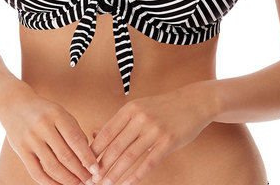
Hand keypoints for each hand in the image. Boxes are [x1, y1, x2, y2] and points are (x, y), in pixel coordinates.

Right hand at [0, 86, 99, 184]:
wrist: (15, 104)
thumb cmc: (45, 111)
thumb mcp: (61, 113)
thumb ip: (74, 132)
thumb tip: (88, 157)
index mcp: (56, 114)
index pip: (75, 139)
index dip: (87, 157)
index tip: (96, 169)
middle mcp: (42, 126)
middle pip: (64, 155)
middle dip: (79, 172)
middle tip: (90, 181)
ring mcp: (30, 139)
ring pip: (51, 166)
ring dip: (67, 179)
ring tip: (77, 184)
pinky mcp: (21, 150)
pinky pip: (36, 172)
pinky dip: (49, 182)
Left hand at [88, 83, 213, 184]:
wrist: (194, 102)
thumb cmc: (162, 107)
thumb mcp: (140, 107)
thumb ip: (120, 121)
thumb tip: (94, 134)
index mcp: (130, 108)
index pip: (106, 133)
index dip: (94, 151)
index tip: (85, 165)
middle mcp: (140, 117)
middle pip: (115, 146)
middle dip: (102, 166)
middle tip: (92, 180)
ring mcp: (155, 129)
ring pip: (129, 156)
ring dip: (116, 174)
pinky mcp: (168, 141)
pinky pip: (149, 162)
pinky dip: (136, 175)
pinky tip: (127, 184)